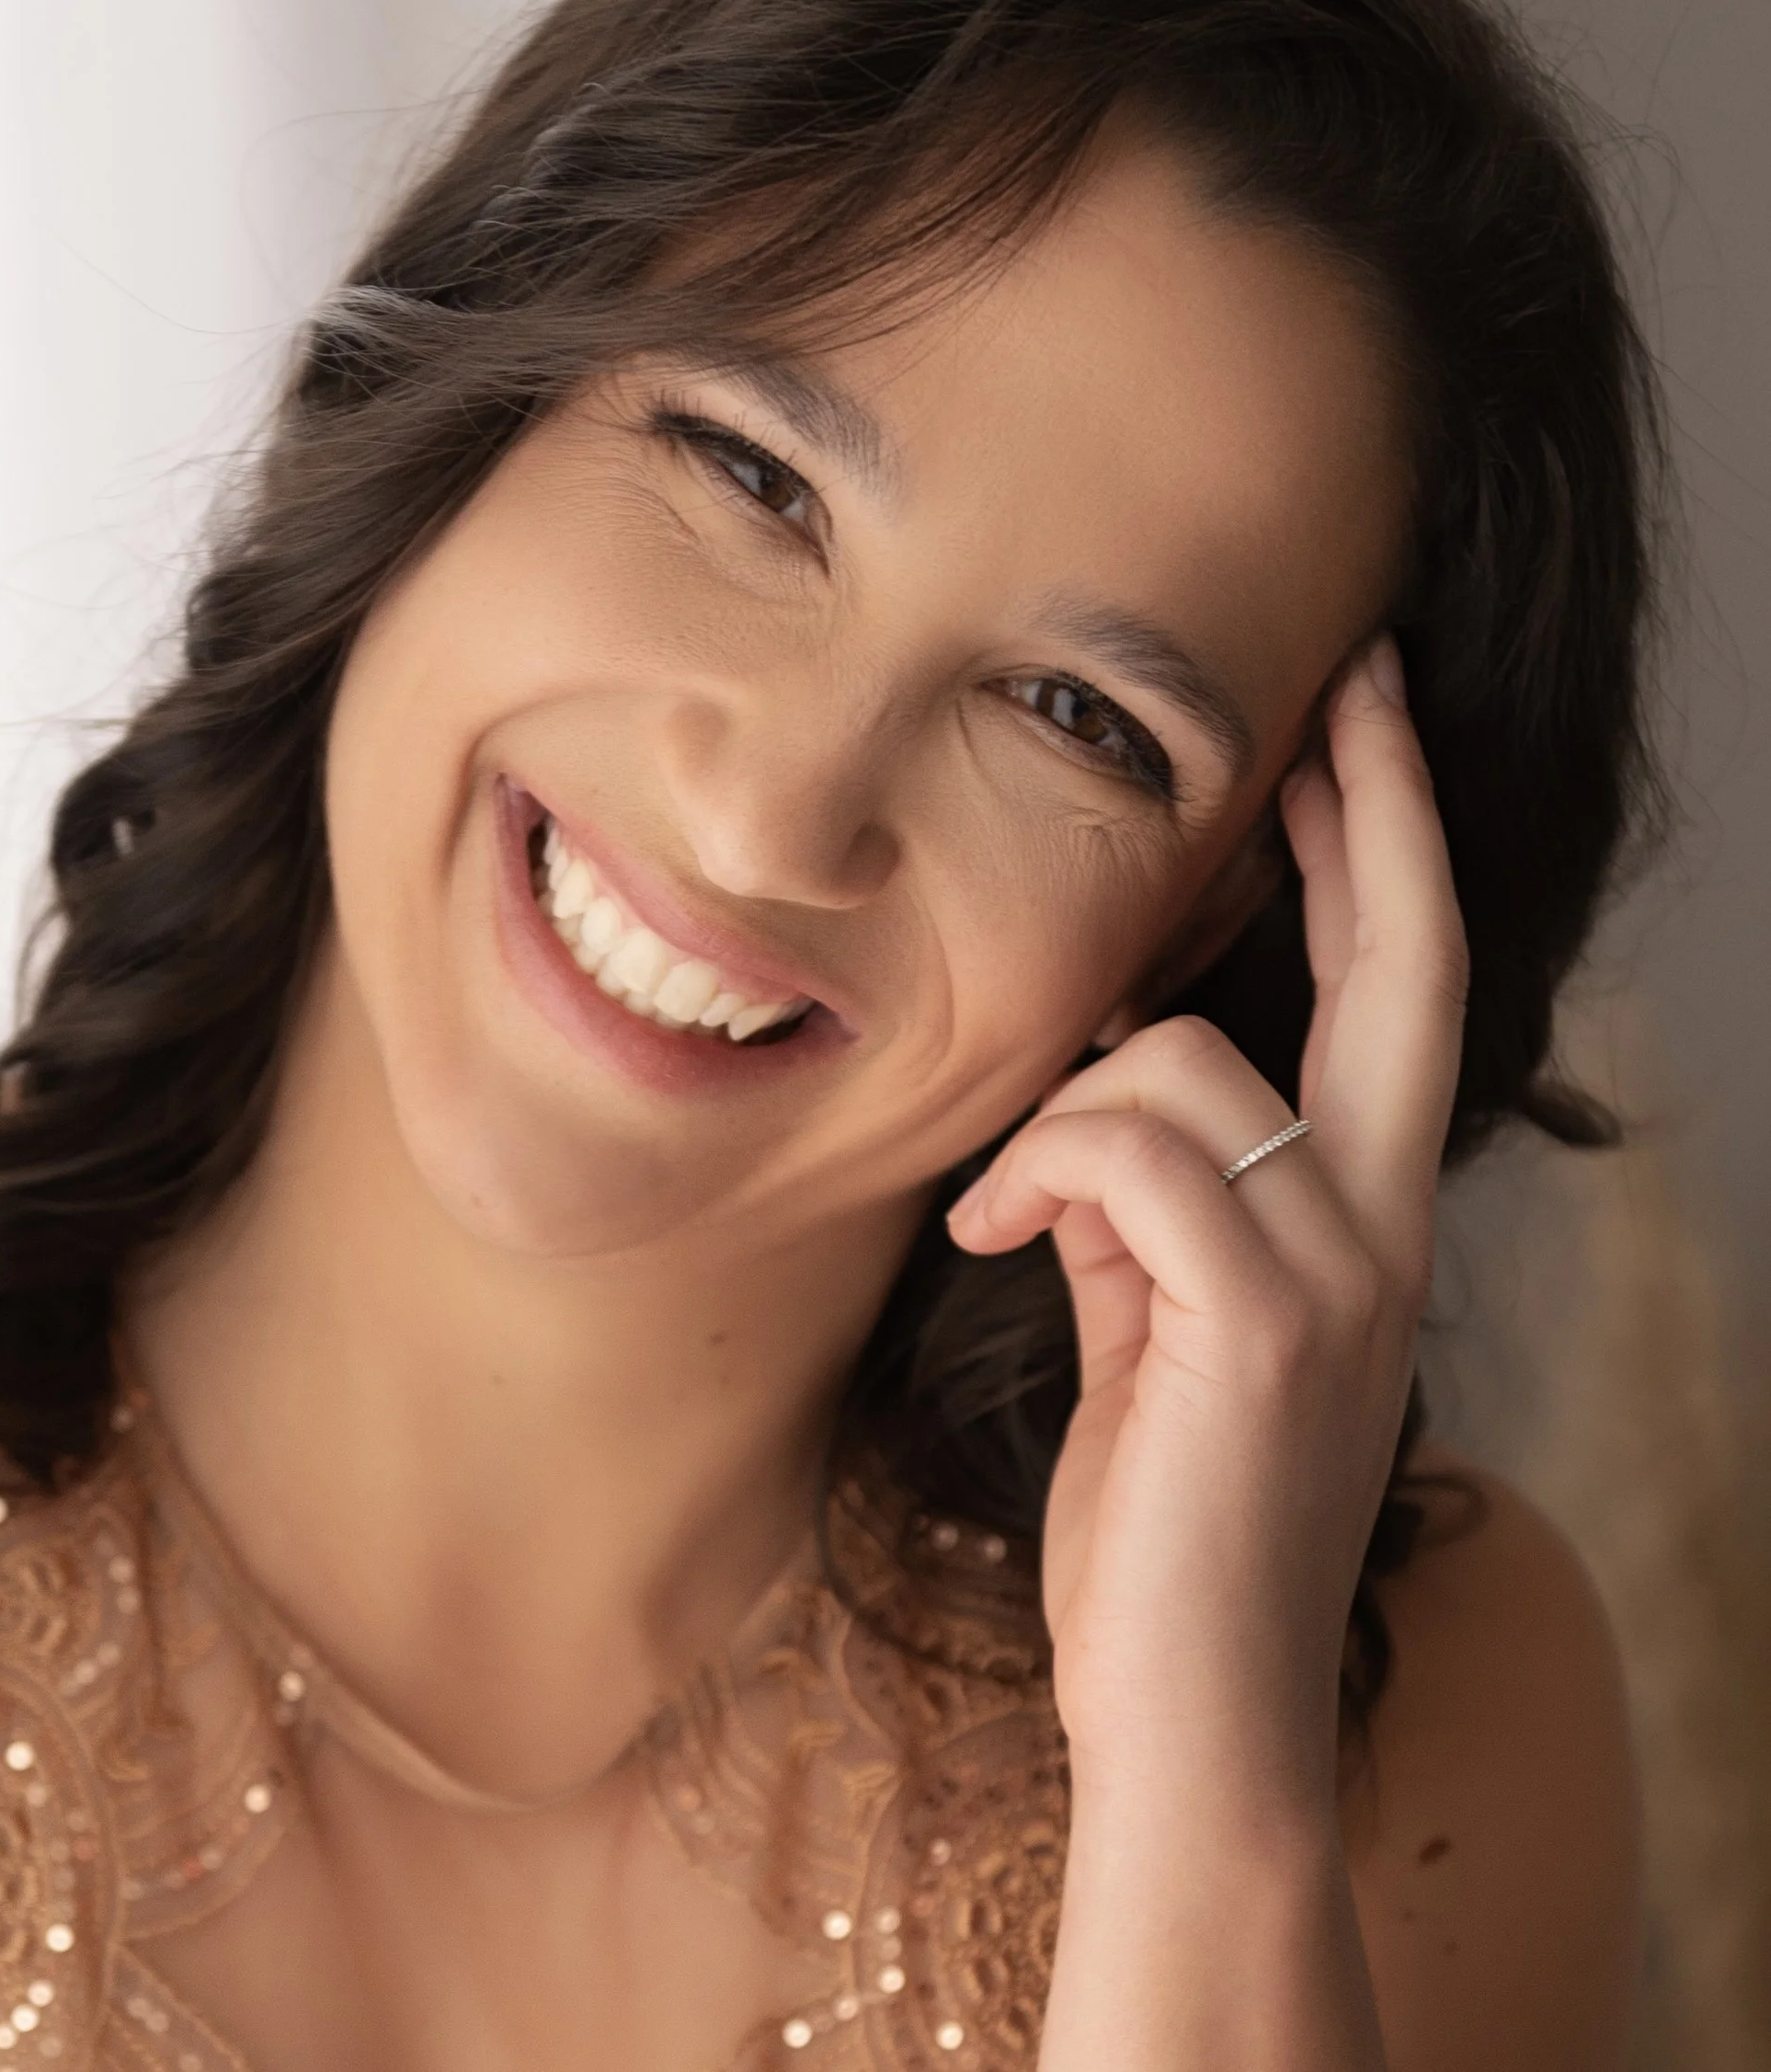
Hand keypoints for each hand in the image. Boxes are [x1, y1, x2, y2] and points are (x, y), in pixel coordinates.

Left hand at [947, 635, 1464, 1810]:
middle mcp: (1383, 1224)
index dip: (1387, 843)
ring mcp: (1342, 1268)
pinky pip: (1120, 1149)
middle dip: (1368, 803)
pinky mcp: (1262, 1316)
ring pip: (1173, 1059)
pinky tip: (989, 1250)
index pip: (1400, 987)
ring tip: (1005, 1223)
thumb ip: (1154, 1198)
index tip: (1359, 717)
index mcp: (1361, 1216)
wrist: (1187, 1711)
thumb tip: (1097, 1090)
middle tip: (1340, 681)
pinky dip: (1029, 1181)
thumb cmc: (1159, 1516)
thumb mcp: (1160, 1318)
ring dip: (1050, 1124)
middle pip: (1402, 959)